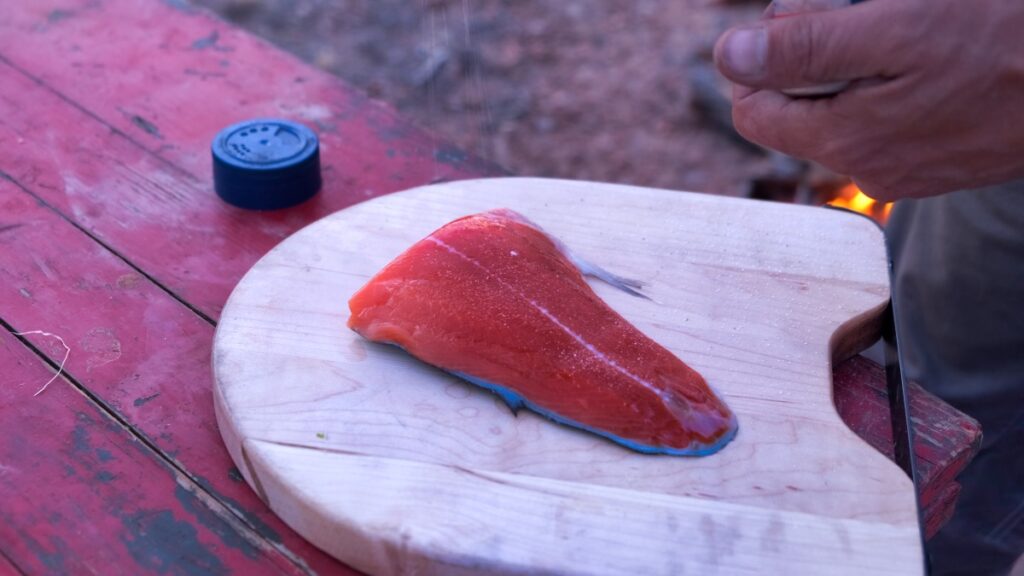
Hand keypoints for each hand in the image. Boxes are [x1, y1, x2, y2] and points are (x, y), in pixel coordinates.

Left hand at [713, 0, 1023, 200]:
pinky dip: (888, 86)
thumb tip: (728, 57)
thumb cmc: (1004, 41)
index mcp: (843, 141)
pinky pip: (884, 122)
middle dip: (808, 60)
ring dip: (851, 69)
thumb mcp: (895, 30)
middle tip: (858, 15)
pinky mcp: (937, 163)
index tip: (804, 19)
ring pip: (841, 114)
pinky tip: (927, 59)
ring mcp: (905, 171)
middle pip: (796, 113)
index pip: (753, 111)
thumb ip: (804, 50)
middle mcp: (866, 169)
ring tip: (901, 33)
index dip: (764, 58)